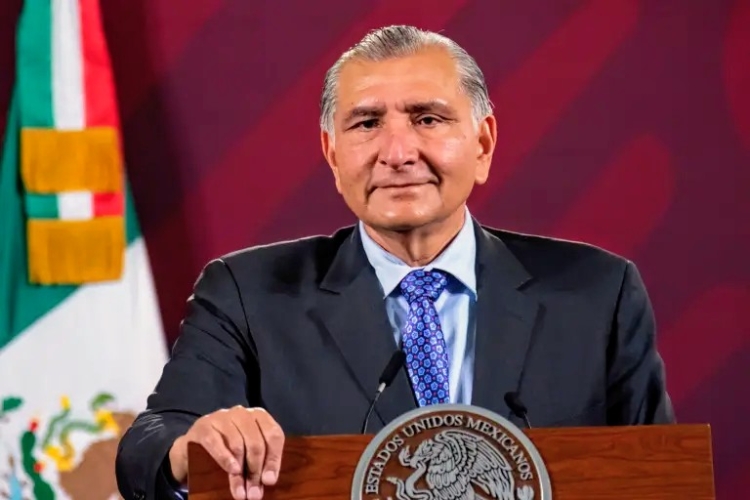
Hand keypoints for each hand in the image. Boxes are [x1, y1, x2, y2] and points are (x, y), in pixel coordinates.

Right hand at [168, 406, 284, 499]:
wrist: (191, 448)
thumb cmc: (227, 450)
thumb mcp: (246, 455)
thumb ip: (259, 465)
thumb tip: (268, 481)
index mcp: (259, 416)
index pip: (274, 435)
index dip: (273, 460)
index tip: (269, 481)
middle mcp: (242, 413)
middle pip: (256, 442)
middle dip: (255, 471)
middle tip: (253, 493)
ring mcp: (222, 417)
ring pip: (237, 444)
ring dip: (240, 472)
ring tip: (240, 491)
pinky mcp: (204, 426)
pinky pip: (216, 443)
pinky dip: (225, 459)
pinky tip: (231, 470)